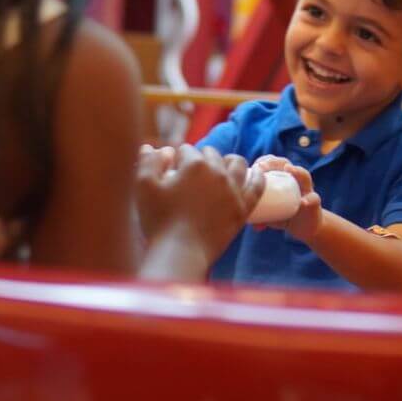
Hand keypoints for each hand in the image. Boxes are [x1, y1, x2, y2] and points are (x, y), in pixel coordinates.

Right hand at [136, 144, 264, 264]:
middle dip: (200, 160)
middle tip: (191, 177)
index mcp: (194, 164)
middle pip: (211, 154)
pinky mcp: (242, 208)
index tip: (172, 173)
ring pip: (237, 163)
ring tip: (220, 169)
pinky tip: (254, 174)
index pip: (186, 150)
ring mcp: (233, 190)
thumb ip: (149, 162)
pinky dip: (256, 176)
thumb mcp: (143, 186)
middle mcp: (217, 172)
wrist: (179, 253)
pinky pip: (257, 186)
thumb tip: (151, 147)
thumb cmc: (158, 220)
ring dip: (228, 162)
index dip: (177, 160)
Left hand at [253, 154, 322, 240]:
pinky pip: (313, 199)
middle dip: (275, 162)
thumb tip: (247, 217)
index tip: (255, 166)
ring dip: (297, 171)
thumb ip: (259, 213)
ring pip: (304, 176)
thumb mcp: (269, 213)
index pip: (272, 163)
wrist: (304, 227)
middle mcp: (295, 180)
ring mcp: (306, 190)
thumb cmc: (283, 215)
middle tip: (263, 167)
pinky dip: (308, 200)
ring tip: (289, 169)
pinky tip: (303, 202)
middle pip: (286, 164)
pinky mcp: (314, 202)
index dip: (264, 161)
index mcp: (282, 179)